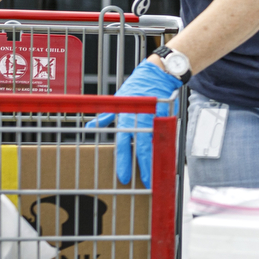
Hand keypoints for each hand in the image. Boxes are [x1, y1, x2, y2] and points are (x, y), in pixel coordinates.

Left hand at [89, 59, 181, 185]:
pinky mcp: (167, 120)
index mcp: (127, 121)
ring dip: (155, 161)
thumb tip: (91, 126)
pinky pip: (165, 139)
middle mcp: (142, 124)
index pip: (124, 147)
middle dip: (144, 168)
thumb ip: (106, 117)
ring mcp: (156, 122)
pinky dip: (163, 150)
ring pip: (156, 147)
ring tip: (156, 175)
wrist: (159, 76)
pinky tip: (164, 159)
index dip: (124, 163)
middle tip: (145, 182)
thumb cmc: (137, 88)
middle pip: (142, 151)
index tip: (123, 177)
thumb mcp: (118, 102)